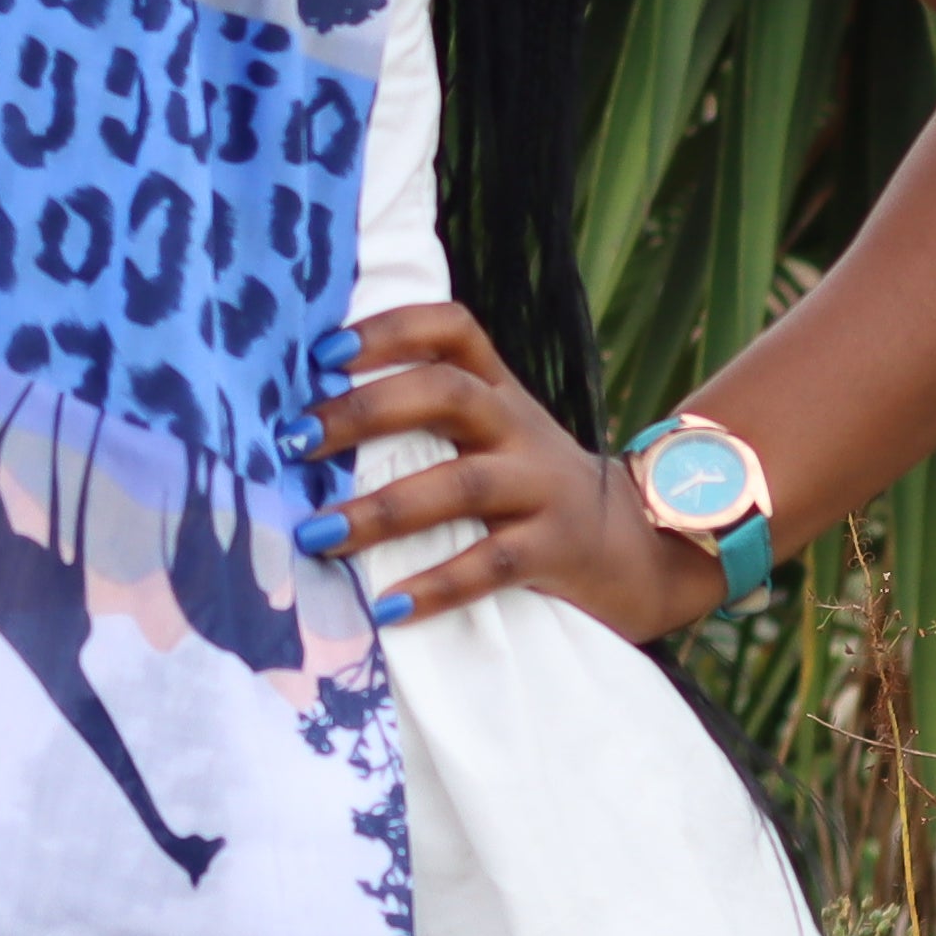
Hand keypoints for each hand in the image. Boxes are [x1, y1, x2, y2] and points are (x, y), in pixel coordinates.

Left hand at [292, 301, 721, 641]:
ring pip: (460, 485)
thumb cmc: (532, 488)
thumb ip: (427, 422)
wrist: (641, 548)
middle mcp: (519, 427)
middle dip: (363, 412)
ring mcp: (543, 487)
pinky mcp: (557, 550)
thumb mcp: (494, 438)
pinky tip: (386, 605)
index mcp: (499, 391)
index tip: (324, 354)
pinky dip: (437, 585)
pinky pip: (493, 565)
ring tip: (315, 534)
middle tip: (293, 440)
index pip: (452, 330)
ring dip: (379, 510)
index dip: (390, 330)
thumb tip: (304, 428)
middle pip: (446, 394)